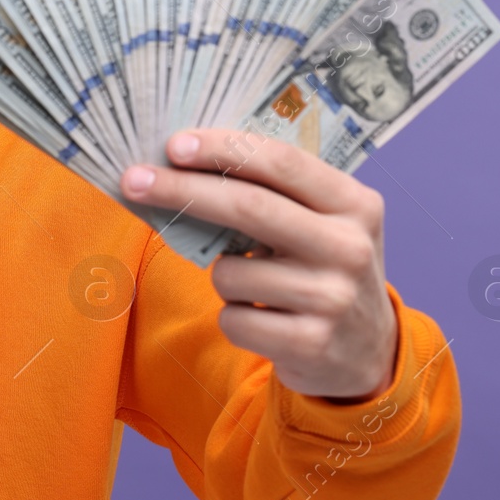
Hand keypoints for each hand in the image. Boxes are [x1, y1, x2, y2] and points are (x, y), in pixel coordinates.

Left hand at [122, 129, 398, 401]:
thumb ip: (273, 195)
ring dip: (222, 276)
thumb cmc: (322, 271)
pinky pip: (233, 319)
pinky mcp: (310, 344)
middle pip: (247, 207)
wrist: (367, 354)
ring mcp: (332, 299)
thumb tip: (180, 165)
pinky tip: (266, 320)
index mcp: (355, 204)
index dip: (223, 149)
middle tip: (133, 180)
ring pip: (230, 273)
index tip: (173, 145)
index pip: (281, 163)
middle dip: (181, 190)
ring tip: (257, 286)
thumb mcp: (322, 225)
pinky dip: (234, 318)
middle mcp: (350, 248)